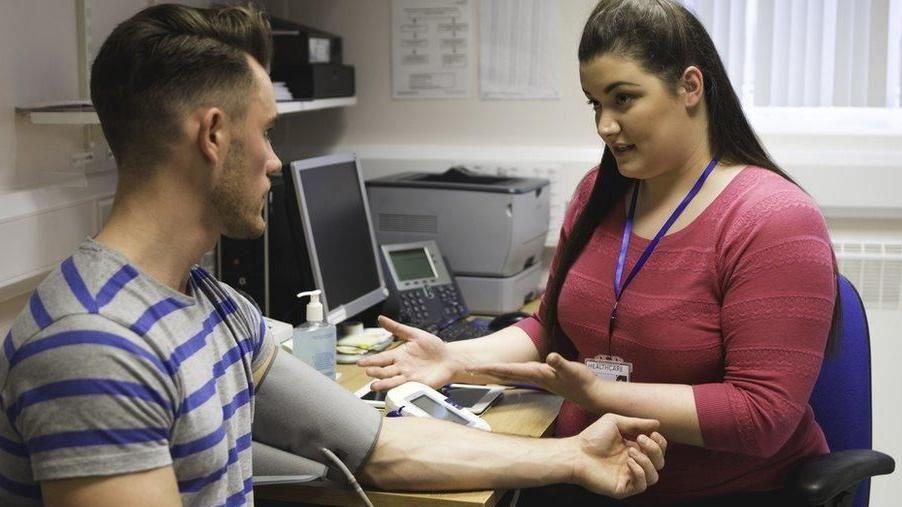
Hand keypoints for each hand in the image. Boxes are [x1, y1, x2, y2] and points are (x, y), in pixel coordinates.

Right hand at [357, 316, 461, 390]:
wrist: (449, 358)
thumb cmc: (433, 346)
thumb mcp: (414, 334)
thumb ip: (397, 328)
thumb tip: (381, 319)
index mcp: (399, 355)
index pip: (381, 358)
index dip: (371, 361)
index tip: (360, 363)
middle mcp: (401, 367)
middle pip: (384, 370)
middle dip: (375, 372)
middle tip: (367, 372)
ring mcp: (408, 376)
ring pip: (392, 381)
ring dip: (383, 383)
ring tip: (373, 386)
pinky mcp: (417, 384)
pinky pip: (406, 386)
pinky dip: (398, 388)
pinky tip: (391, 390)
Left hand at [468, 352, 599, 409]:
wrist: (590, 394)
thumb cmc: (581, 381)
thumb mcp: (572, 369)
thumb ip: (561, 364)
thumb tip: (551, 357)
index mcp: (536, 373)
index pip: (508, 370)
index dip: (491, 368)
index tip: (475, 368)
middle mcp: (533, 376)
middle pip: (504, 374)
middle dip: (487, 371)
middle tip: (468, 369)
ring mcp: (536, 378)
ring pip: (510, 375)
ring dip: (495, 372)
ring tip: (480, 371)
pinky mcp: (542, 378)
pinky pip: (519, 374)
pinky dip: (507, 372)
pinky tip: (503, 372)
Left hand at [572, 414, 666, 498]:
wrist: (576, 453)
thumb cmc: (592, 437)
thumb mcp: (615, 422)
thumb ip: (636, 423)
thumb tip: (657, 423)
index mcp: (634, 449)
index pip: (657, 450)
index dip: (660, 443)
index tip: (653, 433)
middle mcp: (634, 463)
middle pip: (660, 462)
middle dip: (654, 449)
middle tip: (640, 439)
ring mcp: (629, 477)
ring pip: (654, 476)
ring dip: (647, 461)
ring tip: (631, 451)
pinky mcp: (623, 488)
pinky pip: (642, 486)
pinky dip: (640, 473)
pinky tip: (629, 462)